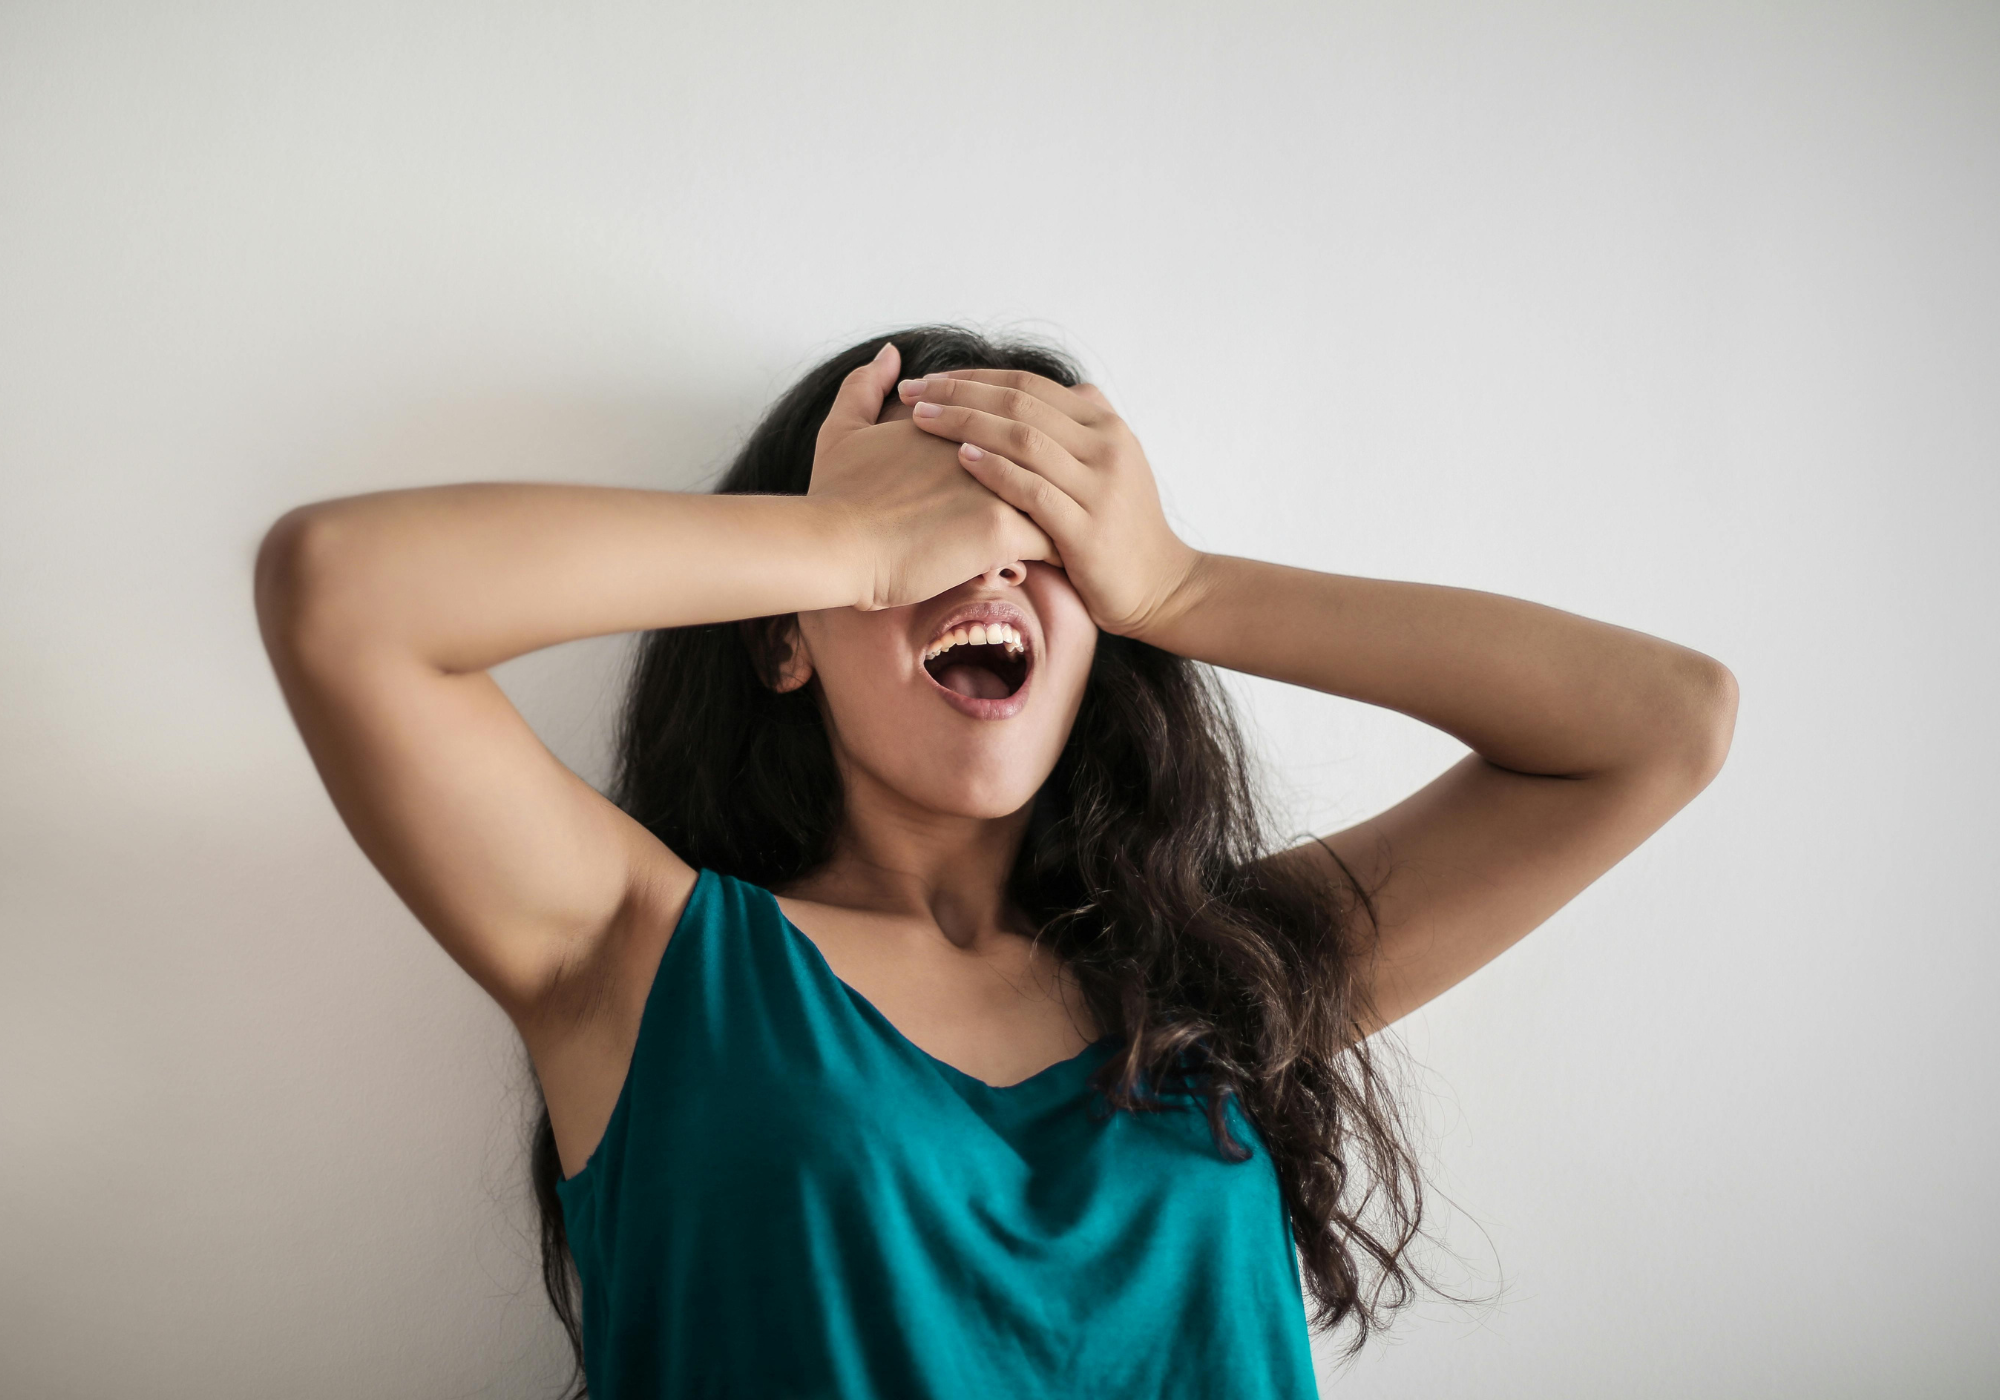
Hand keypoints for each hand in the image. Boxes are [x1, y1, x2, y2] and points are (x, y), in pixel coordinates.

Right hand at [810, 343, 1059, 609]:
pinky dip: (1061, 555)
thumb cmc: (835, 496)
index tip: (1029, 481)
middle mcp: (984, 443)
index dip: (1025, 455)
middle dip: (1059, 482)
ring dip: (1066, 518)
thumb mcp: (843, 430)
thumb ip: (865, 387)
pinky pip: (1053, 541)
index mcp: (957, 422)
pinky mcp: (1000, 526)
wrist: (833, 543)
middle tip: (1068, 512)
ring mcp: (996, 483)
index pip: (1015, 429)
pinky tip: (1062, 570)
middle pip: (1045, 457)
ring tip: (1072, 543)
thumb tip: (891, 354)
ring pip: (1057, 496)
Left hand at [897, 368, 1204, 637]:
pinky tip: (960, 459)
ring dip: (967, 423)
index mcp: (1105, 424)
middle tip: (911, 392)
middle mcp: (1106, 446)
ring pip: (1024, 438)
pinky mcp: (1088, 529)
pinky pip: (1034, 490)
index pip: (1029, 383)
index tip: (928, 378)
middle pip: (1020, 402)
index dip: (974, 376)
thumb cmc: (1123, 528)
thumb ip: (1082, 426)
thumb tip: (1053, 389)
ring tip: (922, 420)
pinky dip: (995, 470)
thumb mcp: (1113, 464)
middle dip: (959, 393)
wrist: (1162, 588)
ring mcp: (1099, 486)